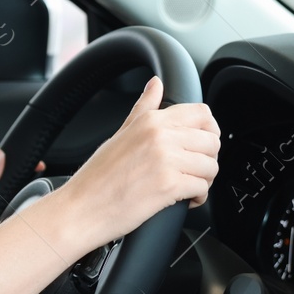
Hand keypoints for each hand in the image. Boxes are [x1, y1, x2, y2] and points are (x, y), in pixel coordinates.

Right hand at [47, 75, 219, 251]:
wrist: (81, 209)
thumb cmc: (97, 177)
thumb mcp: (120, 133)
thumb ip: (144, 108)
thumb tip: (155, 84)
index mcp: (151, 121)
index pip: (202, 114)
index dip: (209, 131)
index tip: (201, 146)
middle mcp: (160, 136)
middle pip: (212, 141)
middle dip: (208, 159)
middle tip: (193, 171)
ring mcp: (165, 160)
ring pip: (211, 166)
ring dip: (204, 180)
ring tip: (188, 187)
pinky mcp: (169, 186)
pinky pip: (203, 188)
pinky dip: (198, 198)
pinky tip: (183, 200)